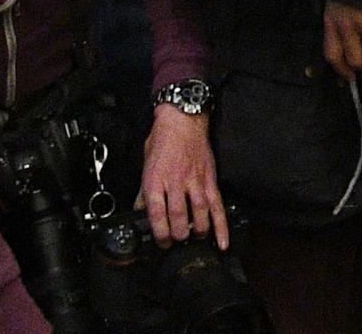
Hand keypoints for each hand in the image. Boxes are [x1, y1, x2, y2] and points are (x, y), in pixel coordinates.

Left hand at [140, 105, 228, 249]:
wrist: (183, 119)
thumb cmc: (163, 139)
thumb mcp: (146, 163)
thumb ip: (144, 190)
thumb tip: (139, 210)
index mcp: (155, 179)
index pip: (156, 212)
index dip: (159, 232)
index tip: (161, 241)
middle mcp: (175, 181)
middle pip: (178, 216)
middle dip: (177, 234)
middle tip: (177, 242)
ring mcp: (195, 181)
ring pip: (199, 213)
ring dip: (197, 230)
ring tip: (194, 238)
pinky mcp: (210, 179)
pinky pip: (217, 205)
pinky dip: (221, 225)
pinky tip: (222, 241)